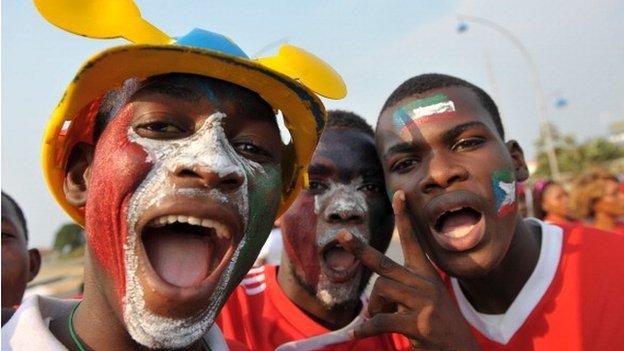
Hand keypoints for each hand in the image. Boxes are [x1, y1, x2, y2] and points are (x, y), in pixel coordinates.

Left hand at [337, 190, 478, 350]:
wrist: (460, 350)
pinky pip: (381, 320)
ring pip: (381, 291)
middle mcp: (425, 283)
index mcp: (425, 274)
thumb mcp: (422, 301)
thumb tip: (373, 299)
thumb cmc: (436, 325)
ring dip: (373, 308)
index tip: (398, 194)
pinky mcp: (418, 323)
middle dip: (360, 249)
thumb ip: (400, 292)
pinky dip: (366, 327)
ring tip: (378, 319)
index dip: (404, 217)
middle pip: (383, 263)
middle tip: (342, 235)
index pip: (413, 240)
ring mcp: (423, 302)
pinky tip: (357, 332)